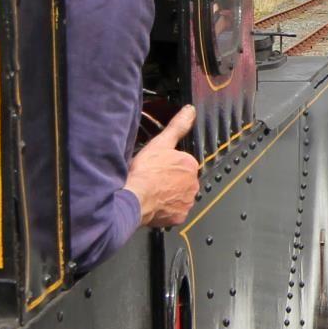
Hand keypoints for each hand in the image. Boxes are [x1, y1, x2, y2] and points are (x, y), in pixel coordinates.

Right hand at [124, 105, 199, 226]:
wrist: (134, 198)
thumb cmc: (145, 172)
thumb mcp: (160, 143)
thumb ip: (178, 126)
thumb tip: (190, 111)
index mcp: (191, 165)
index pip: (183, 164)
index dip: (169, 165)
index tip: (157, 167)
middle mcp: (193, 184)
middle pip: (183, 180)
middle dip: (171, 180)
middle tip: (154, 180)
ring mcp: (187, 202)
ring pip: (179, 196)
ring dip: (169, 195)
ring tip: (152, 192)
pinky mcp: (179, 217)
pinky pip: (174, 212)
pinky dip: (166, 210)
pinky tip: (154, 204)